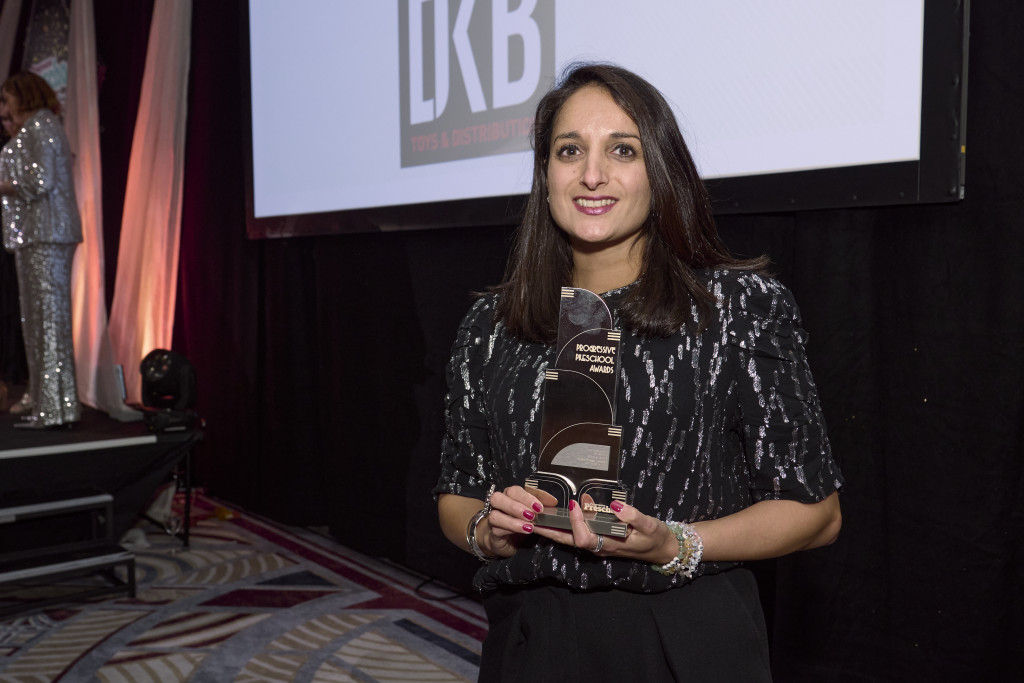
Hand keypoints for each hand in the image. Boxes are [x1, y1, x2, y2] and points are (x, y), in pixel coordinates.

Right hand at [478, 485, 557, 557]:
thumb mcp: (534, 512)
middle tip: (533, 515)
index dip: (528, 497)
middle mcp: (500, 503)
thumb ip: (543, 504)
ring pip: (495, 514)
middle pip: (501, 496)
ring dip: (513, 519)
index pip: (516, 490)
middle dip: (518, 504)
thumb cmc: (521, 522)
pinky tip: (522, 531)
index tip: (542, 506)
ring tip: (529, 526)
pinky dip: (510, 529)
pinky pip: (496, 529)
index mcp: (510, 495)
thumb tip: (553, 501)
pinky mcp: (493, 532)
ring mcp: (494, 517)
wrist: (507, 540)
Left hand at [530, 496, 676, 562]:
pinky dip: (567, 524)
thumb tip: (614, 505)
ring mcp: (599, 544)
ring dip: (554, 528)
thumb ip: (633, 516)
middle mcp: (600, 547)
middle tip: (530, 521)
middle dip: (549, 531)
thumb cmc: (657, 538)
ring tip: (536, 517)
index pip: (584, 538)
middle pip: (569, 541)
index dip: (576, 523)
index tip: (575, 504)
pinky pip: (579, 533)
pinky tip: (562, 512)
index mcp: (609, 546)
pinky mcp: (600, 539)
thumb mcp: (650, 525)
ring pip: (571, 538)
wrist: (663, 550)